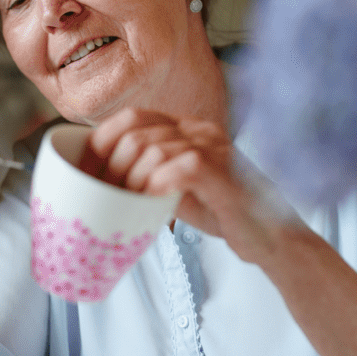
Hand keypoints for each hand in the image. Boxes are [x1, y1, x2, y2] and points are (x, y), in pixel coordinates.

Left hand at [81, 107, 282, 260]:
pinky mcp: (224, 172)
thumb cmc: (220, 212)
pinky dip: (157, 186)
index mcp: (185, 128)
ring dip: (130, 181)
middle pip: (135, 131)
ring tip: (125, 205)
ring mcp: (214, 148)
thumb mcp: (174, 188)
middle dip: (110, 166)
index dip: (101, 141)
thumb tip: (98, 180)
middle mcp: (199, 130)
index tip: (86, 172)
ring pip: (152, 150)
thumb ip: (146, 175)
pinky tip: (150, 203)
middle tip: (104, 196)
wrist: (271, 238)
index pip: (132, 117)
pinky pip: (179, 168)